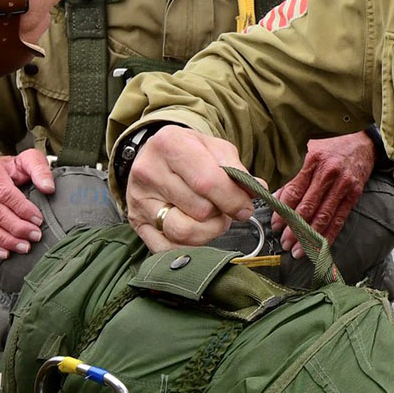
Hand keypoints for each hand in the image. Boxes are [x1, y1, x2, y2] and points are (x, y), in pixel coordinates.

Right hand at [0, 149, 53, 259]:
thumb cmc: (12, 169)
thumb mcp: (27, 160)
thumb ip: (40, 169)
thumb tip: (48, 188)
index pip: (4, 192)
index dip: (22, 208)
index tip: (38, 220)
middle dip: (16, 226)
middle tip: (34, 236)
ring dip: (5, 239)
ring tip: (24, 246)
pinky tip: (5, 253)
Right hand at [123, 126, 252, 249]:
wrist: (155, 157)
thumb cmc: (188, 153)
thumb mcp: (214, 149)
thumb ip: (236, 170)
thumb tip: (257, 190)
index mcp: (170, 144)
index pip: (208, 182)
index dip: (233, 200)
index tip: (244, 206)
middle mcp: (148, 171)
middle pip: (200, 210)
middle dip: (221, 213)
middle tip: (223, 207)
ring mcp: (140, 199)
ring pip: (184, 232)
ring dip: (208, 231)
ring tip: (211, 218)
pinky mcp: (136, 223)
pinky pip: (168, 248)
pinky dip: (189, 245)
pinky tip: (195, 229)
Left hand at [274, 133, 378, 251]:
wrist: (362, 141)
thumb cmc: (330, 147)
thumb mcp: (308, 153)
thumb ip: (293, 176)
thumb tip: (275, 199)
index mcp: (312, 160)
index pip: (294, 191)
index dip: (283, 211)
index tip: (276, 225)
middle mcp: (328, 173)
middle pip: (308, 207)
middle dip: (294, 229)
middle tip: (284, 242)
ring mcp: (343, 185)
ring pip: (323, 217)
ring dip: (310, 237)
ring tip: (298, 250)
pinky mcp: (354, 194)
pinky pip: (340, 219)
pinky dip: (329, 235)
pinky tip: (319, 246)